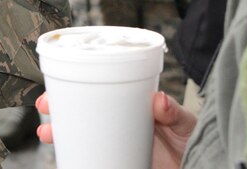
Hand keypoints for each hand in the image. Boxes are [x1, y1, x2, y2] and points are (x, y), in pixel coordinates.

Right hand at [35, 91, 194, 168]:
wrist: (200, 165)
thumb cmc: (193, 139)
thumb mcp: (184, 121)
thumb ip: (172, 111)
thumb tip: (159, 99)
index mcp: (132, 104)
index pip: (100, 90)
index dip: (76, 86)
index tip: (60, 86)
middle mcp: (120, 122)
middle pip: (83, 112)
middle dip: (60, 109)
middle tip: (46, 108)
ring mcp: (117, 143)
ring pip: (82, 136)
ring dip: (62, 133)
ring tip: (48, 134)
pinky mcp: (118, 161)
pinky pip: (93, 159)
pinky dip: (78, 157)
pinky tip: (66, 157)